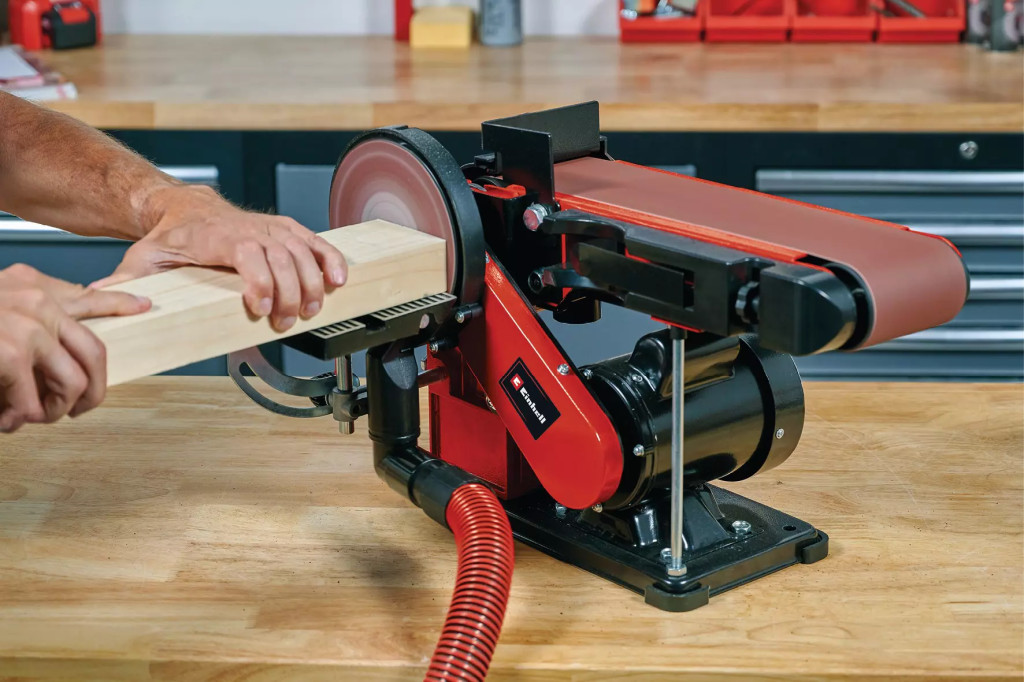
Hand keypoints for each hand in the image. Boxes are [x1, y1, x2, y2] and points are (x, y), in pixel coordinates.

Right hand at [0, 264, 150, 432]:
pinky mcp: (9, 354)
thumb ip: (28, 318)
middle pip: (95, 354)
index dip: (121, 304)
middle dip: (93, 390)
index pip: (91, 297)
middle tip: (79, 410)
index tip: (145, 308)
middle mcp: (36, 303)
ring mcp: (25, 327)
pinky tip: (4, 419)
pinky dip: (18, 418)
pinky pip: (32, 402)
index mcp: (32, 289)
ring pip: (71, 383)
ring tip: (31, 417)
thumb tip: (59, 352)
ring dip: (54, 410)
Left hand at [93, 185, 347, 331]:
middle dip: (289, 294)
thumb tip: (103, 295)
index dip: (260, 282)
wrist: (188, 207)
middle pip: (282, 259)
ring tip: (311, 310)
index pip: (248, 255)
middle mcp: (250, 229)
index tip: (260, 308)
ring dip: (312, 284)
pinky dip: (331, 260)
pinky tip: (339, 280)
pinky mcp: (288, 230)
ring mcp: (272, 228)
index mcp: (219, 236)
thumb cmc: (171, 236)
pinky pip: (316, 242)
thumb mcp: (145, 256)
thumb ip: (128, 278)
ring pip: (303, 252)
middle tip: (284, 321)